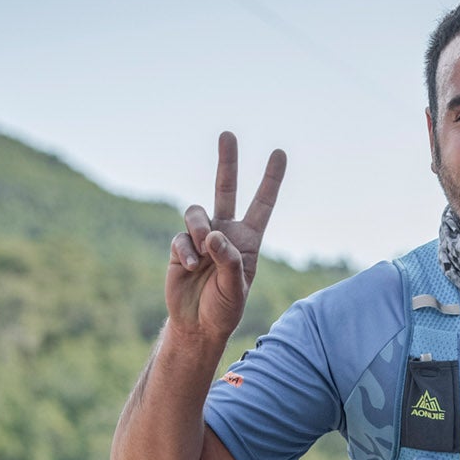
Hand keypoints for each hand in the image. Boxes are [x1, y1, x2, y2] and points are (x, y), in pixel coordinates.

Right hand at [168, 131, 285, 348]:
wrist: (198, 325)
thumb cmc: (224, 307)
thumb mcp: (235, 287)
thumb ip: (228, 260)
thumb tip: (214, 233)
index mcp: (248, 240)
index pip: (262, 204)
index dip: (270, 180)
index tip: (279, 153)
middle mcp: (225, 232)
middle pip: (226, 189)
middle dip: (227, 162)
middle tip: (228, 134)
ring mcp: (201, 238)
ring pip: (196, 212)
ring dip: (199, 227)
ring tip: (203, 250)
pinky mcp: (180, 247)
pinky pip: (181, 237)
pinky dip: (186, 250)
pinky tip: (190, 267)